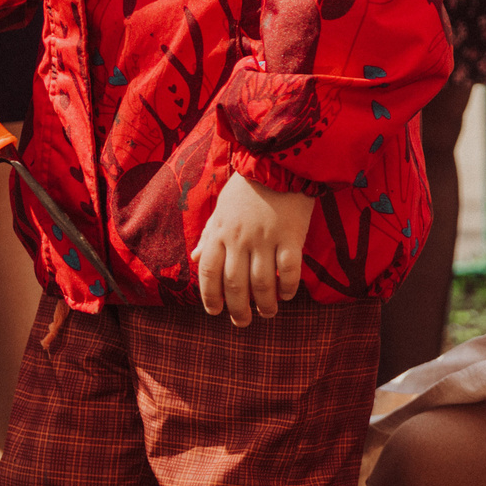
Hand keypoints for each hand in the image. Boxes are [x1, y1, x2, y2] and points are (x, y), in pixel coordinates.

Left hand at [195, 173, 313, 324]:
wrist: (278, 164)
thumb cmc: (247, 189)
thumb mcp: (220, 210)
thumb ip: (209, 235)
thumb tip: (195, 257)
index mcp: (220, 233)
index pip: (208, 271)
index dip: (209, 295)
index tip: (214, 311)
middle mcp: (240, 239)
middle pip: (235, 284)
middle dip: (238, 308)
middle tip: (243, 322)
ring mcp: (266, 239)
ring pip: (262, 282)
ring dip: (264, 303)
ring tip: (268, 313)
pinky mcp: (291, 236)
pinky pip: (289, 269)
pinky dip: (288, 286)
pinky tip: (287, 294)